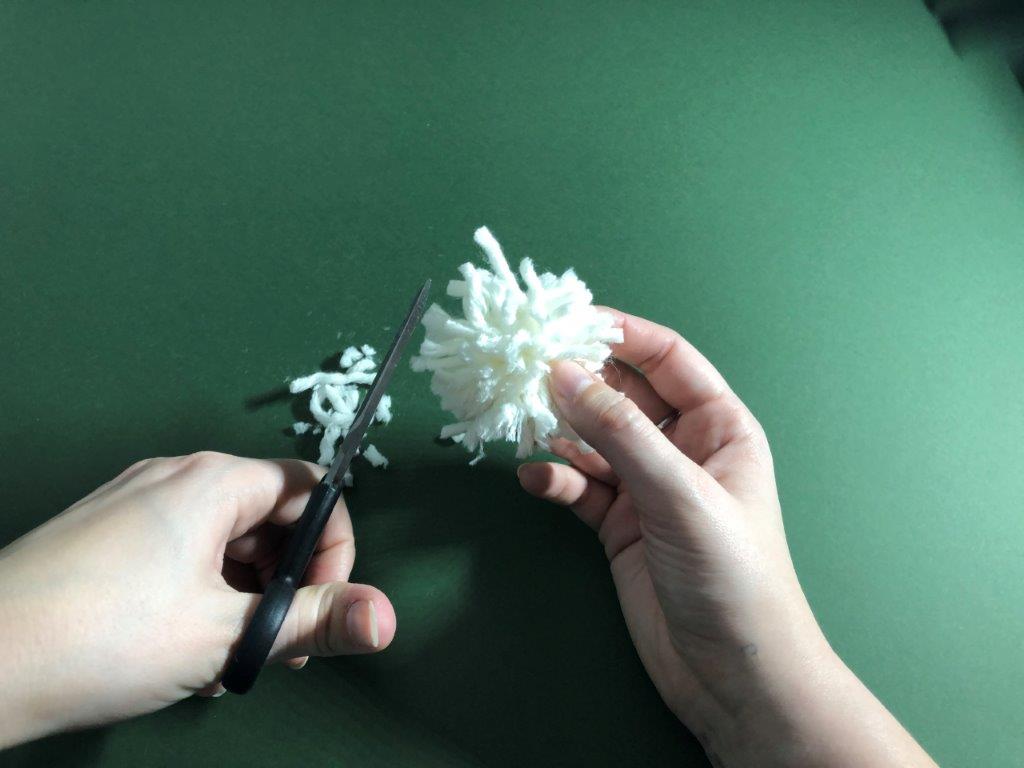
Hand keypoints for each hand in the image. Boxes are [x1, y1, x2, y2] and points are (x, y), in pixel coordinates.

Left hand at [0, 453, 395, 747]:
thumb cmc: (102, 638)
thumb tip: (386, 618)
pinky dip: (200, 594)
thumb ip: (316, 621)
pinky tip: (184, 651)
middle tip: (279, 643)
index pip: (308, 488)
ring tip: (227, 658)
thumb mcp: (227, 636)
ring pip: (222, 541)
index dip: (332, 546)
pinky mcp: (106, 534)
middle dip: (286, 581)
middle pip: (266, 515)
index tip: (320, 604)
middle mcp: (175, 478)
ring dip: (243, 596)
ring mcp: (134, 503)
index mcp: (212, 482)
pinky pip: (179, 552)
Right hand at [518, 308, 935, 766]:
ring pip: (592, 438)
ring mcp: (647, 486)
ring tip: (522, 422)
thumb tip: (561, 372)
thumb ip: (619, 432)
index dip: (619, 334)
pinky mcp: (619, 524)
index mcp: (718, 426)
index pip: (666, 358)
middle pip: (621, 393)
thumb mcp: (679, 494)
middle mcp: (681, 448)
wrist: (734, 677)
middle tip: (527, 369)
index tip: (565, 320)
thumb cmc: (733, 578)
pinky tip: (537, 479)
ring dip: (558, 430)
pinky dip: (556, 477)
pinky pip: (579, 483)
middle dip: (577, 381)